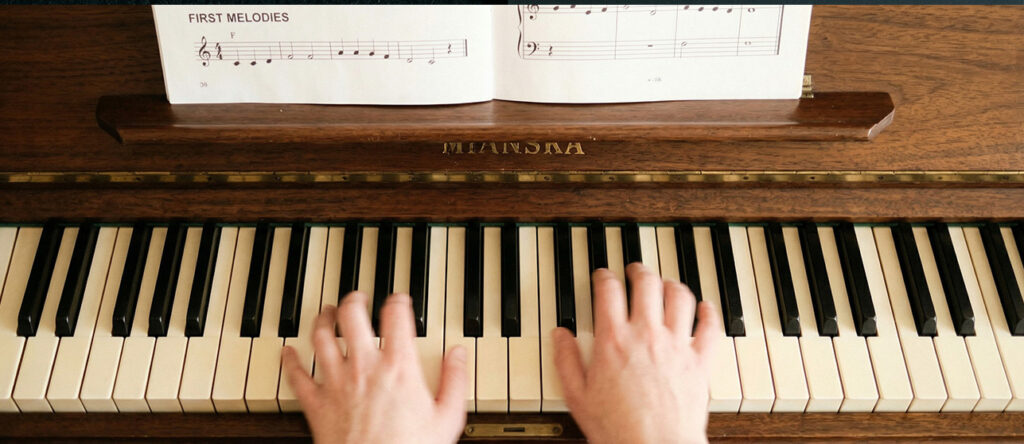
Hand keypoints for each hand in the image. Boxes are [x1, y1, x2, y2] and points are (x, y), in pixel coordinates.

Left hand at [282, 291, 467, 443]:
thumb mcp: (447, 417)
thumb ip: (454, 381)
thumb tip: (458, 355)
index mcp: (398, 367)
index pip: (396, 316)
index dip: (398, 300)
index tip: (399, 299)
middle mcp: (364, 367)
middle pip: (351, 316)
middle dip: (354, 301)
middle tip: (357, 298)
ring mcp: (336, 384)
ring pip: (320, 338)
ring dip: (322, 321)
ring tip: (326, 313)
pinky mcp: (316, 405)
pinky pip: (297, 376)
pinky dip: (290, 361)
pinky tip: (288, 353)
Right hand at [554, 263, 720, 443]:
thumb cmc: (618, 429)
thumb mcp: (578, 396)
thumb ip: (566, 361)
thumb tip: (560, 336)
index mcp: (614, 340)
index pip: (608, 290)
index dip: (604, 276)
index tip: (603, 276)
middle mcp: (647, 335)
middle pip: (647, 283)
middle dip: (639, 271)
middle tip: (635, 271)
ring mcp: (677, 346)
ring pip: (680, 297)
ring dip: (672, 285)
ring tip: (666, 284)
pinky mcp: (700, 361)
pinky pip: (710, 326)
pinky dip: (709, 312)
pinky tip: (705, 308)